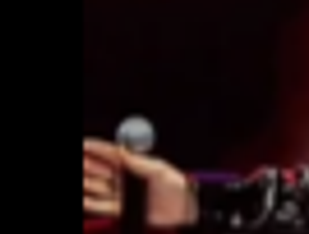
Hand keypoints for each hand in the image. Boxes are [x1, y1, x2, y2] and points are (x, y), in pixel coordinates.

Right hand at [83, 138, 197, 227]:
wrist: (183, 211)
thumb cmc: (177, 187)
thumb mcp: (159, 170)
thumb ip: (139, 161)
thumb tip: (122, 150)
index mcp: (135, 164)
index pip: (110, 153)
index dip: (95, 148)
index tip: (83, 143)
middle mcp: (125, 178)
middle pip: (98, 169)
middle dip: (85, 163)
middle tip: (78, 161)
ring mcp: (121, 194)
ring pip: (95, 187)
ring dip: (84, 182)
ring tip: (78, 177)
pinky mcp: (121, 210)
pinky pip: (100, 206)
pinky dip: (88, 202)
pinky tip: (82, 199)